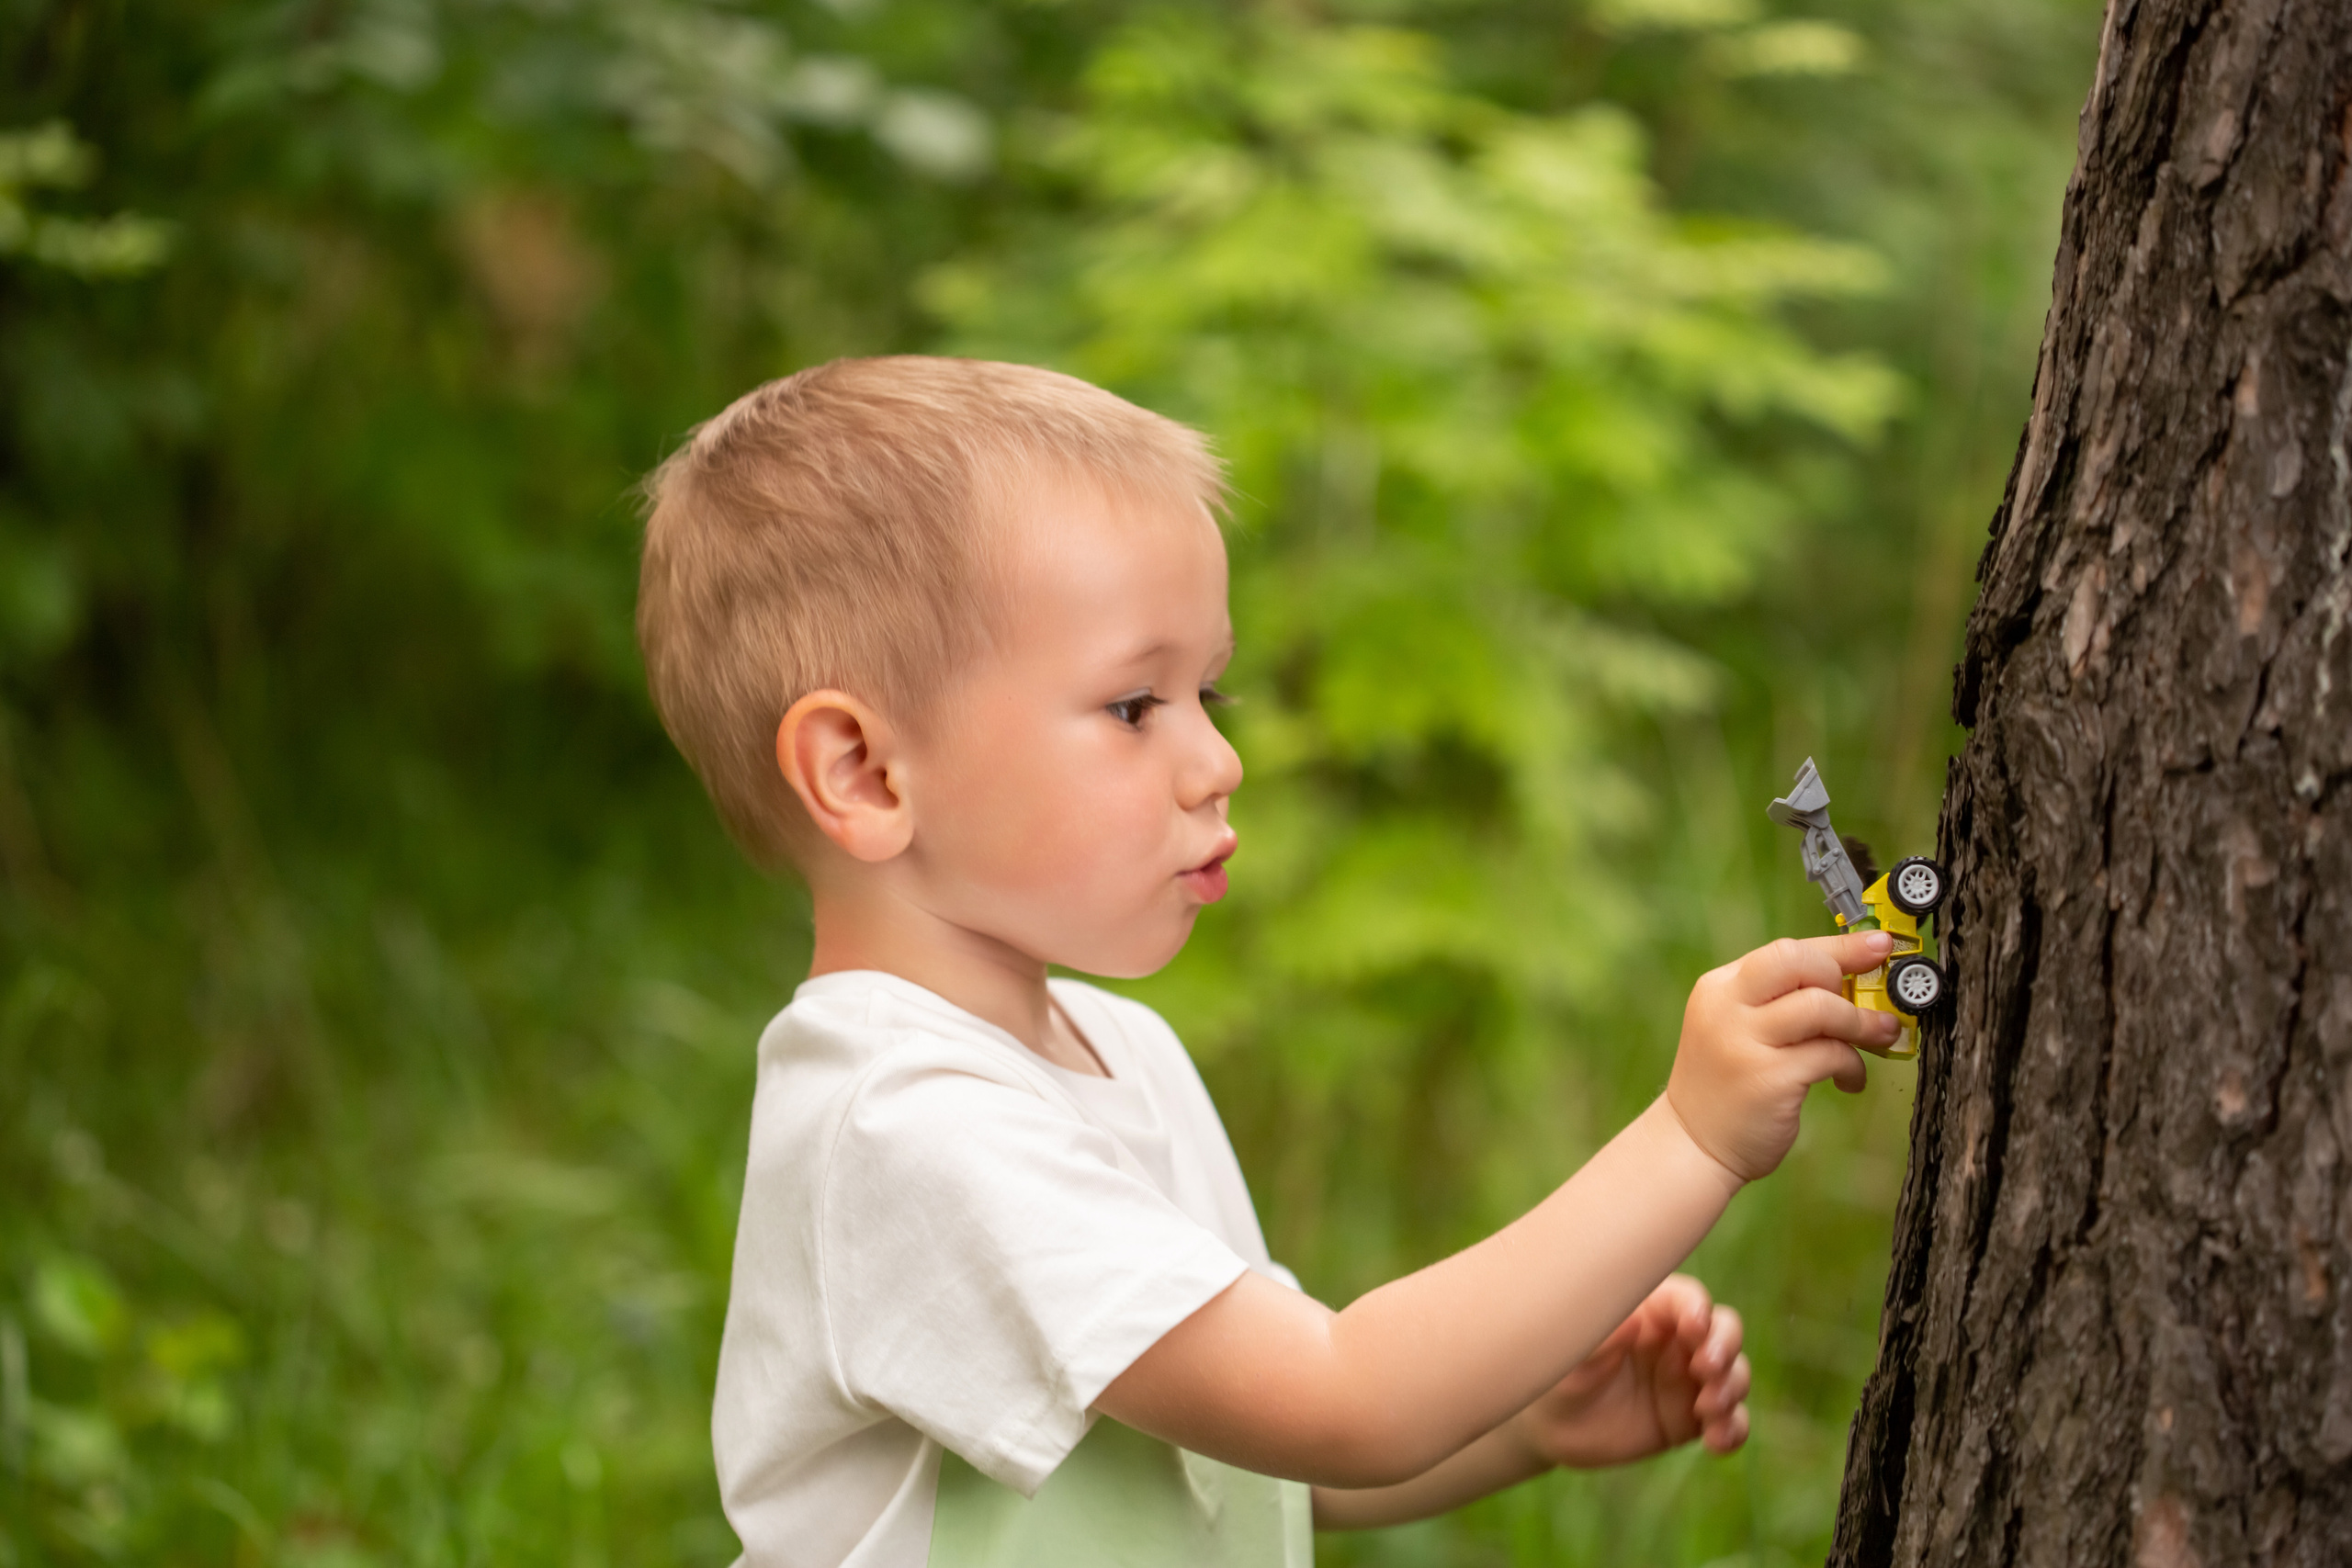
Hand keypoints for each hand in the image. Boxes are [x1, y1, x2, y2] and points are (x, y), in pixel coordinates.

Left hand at [1512, 1274, 1749, 1468]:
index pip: (1688, 1299)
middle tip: (1705, 1369)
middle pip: (1724, 1330)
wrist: (1554, 1425)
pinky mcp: (1692, 1418)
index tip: (1692, 1328)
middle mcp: (1677, 1340)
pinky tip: (1716, 1442)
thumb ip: (1603, 1336)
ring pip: (1734, 1373)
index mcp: (1650, 1310)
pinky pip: (1730, 1421)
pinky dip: (1733, 1429)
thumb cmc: (1559, 1371)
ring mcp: (1689, 1379)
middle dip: (1725, 1347)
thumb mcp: (1572, 1355)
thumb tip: (1637, 1318)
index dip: (1697, 1310)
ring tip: (1708, 1408)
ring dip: (1732, 1388)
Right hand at [1667, 931, 1898, 1180]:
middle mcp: (1725, 1008)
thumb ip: (1782, 1002)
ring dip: (1861, 1023)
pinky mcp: (1767, 1080)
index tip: (1879, 945)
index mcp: (1719, 988)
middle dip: (1843, 976)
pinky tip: (1849, 1080)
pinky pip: (1830, 1054)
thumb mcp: (1741, 1029)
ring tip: (1878, 1038)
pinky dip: (1852, 1065)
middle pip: (1797, 962)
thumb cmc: (1729, 1085)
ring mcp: (1743, 1043)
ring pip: (1820, 1007)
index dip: (1839, 946)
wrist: (1693, 1145)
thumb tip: (1855, 979)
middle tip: (1862, 1005)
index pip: (1785, 951)